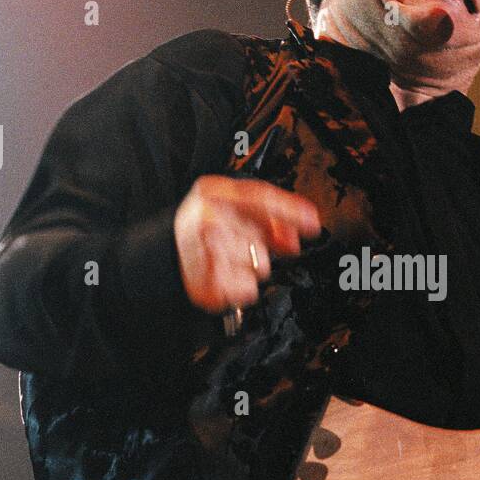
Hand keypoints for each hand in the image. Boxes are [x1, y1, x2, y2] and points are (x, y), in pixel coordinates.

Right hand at [174, 175, 320, 313]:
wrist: (167, 255)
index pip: (260, 197)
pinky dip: (242, 286)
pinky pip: (248, 287)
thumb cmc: (203, 230)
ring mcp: (205, 249)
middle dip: (262, 246)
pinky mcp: (207, 280)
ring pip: (259, 264)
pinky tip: (226, 274)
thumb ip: (266, 219)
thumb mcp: (231, 212)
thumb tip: (296, 236)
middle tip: (246, 244)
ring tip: (229, 259)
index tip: (312, 222)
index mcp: (212, 192)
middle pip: (261, 237)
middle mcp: (207, 218)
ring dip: (251, 266)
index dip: (291, 209)